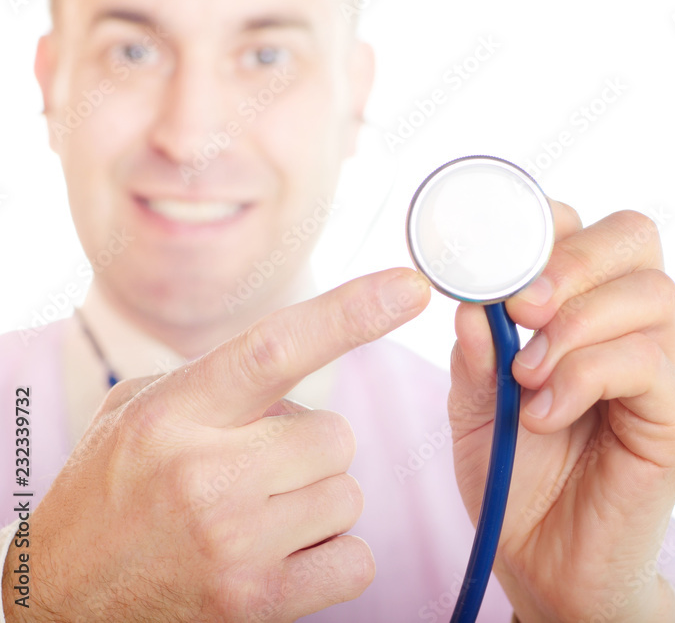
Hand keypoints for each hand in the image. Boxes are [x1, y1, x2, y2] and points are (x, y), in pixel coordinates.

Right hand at [2, 269, 428, 621]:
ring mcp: (233, 543)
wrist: (64, 597)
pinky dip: (330, 558)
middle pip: (336, 436)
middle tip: (258, 470)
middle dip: (312, 449)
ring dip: (317, 504)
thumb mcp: (139, 410)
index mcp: (175, 413)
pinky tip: (279, 557)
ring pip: (346, 495)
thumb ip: (219, 377)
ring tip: (257, 517)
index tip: (408, 286)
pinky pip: (354, 560)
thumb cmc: (111, 492)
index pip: (276, 348)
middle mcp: (205, 475)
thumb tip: (315, 341)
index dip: (350, 312)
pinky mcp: (257, 602)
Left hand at [448, 203, 674, 621]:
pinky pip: (648, 362)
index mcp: (591, 311)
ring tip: (527, 377)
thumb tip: (472, 304)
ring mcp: (668, 371)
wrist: (545, 565)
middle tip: (521, 307)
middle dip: (570, 259)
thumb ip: (477, 353)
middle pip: (636, 236)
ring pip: (650, 294)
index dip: (544, 226)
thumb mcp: (474, 406)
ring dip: (574, 326)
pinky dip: (585, 376)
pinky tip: (545, 413)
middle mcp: (638, 329)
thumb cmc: (516, 478)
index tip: (494, 265)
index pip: (590, 230)